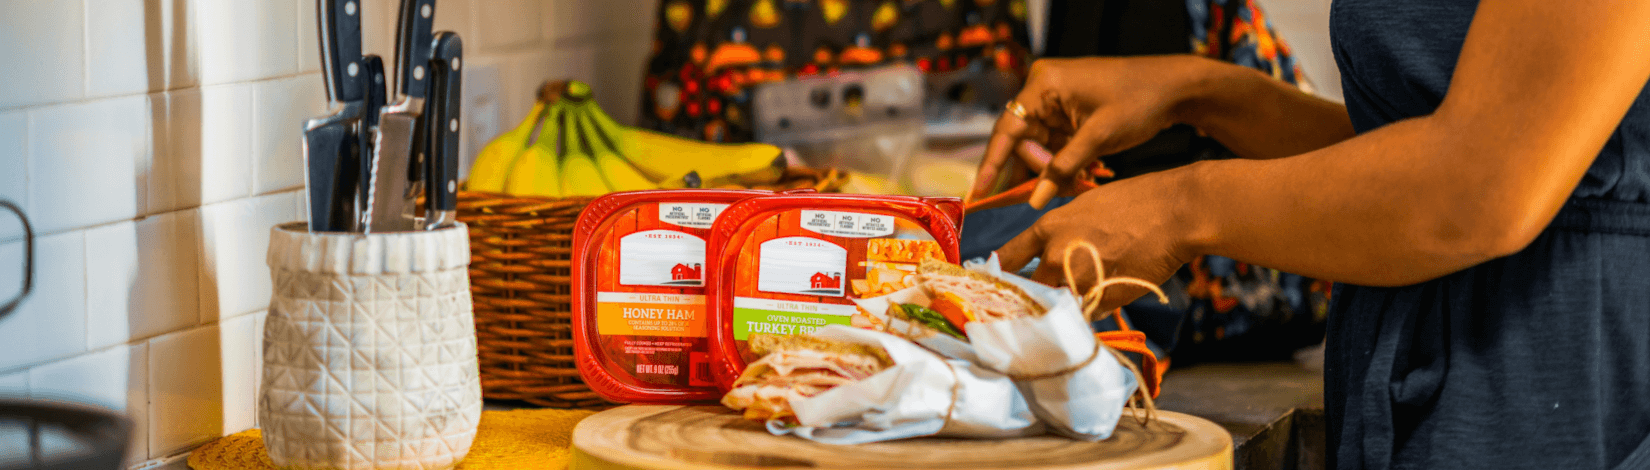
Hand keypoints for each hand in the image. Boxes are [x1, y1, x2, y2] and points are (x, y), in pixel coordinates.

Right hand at [970, 56, 1214, 206]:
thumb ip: (1063, 168)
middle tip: (1044, 196)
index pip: (1007, 129)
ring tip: (1075, 185)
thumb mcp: (1099, 138)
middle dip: (1035, 171)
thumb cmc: (1139, 101)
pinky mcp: (1068, 113)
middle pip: (1022, 141)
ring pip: (1039, 148)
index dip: (991, 164)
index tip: (978, 194)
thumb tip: (1035, 200)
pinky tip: (1081, 176)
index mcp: (1043, 85)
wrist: (1175, 87)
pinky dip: (1064, 164)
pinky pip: (1055, 145)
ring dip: (1052, 171)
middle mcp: (1042, 90)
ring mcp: (1055, 101)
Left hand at [996, 171, 1197, 313]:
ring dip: (1062, 305)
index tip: (993, 282)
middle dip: (1033, 294)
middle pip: (1029, 289)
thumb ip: (1061, 234)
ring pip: (1058, 305)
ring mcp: (1079, 281)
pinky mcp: (1105, 300)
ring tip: (1075, 299)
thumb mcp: (1085, 208)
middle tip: (1038, 298)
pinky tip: (1102, 297)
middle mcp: (1056, 257)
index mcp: (1048, 229)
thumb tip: (1048, 256)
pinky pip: (1087, 313)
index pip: (1007, 259)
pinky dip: (1090, 311)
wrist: (1174, 213)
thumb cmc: (1133, 202)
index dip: (998, 273)